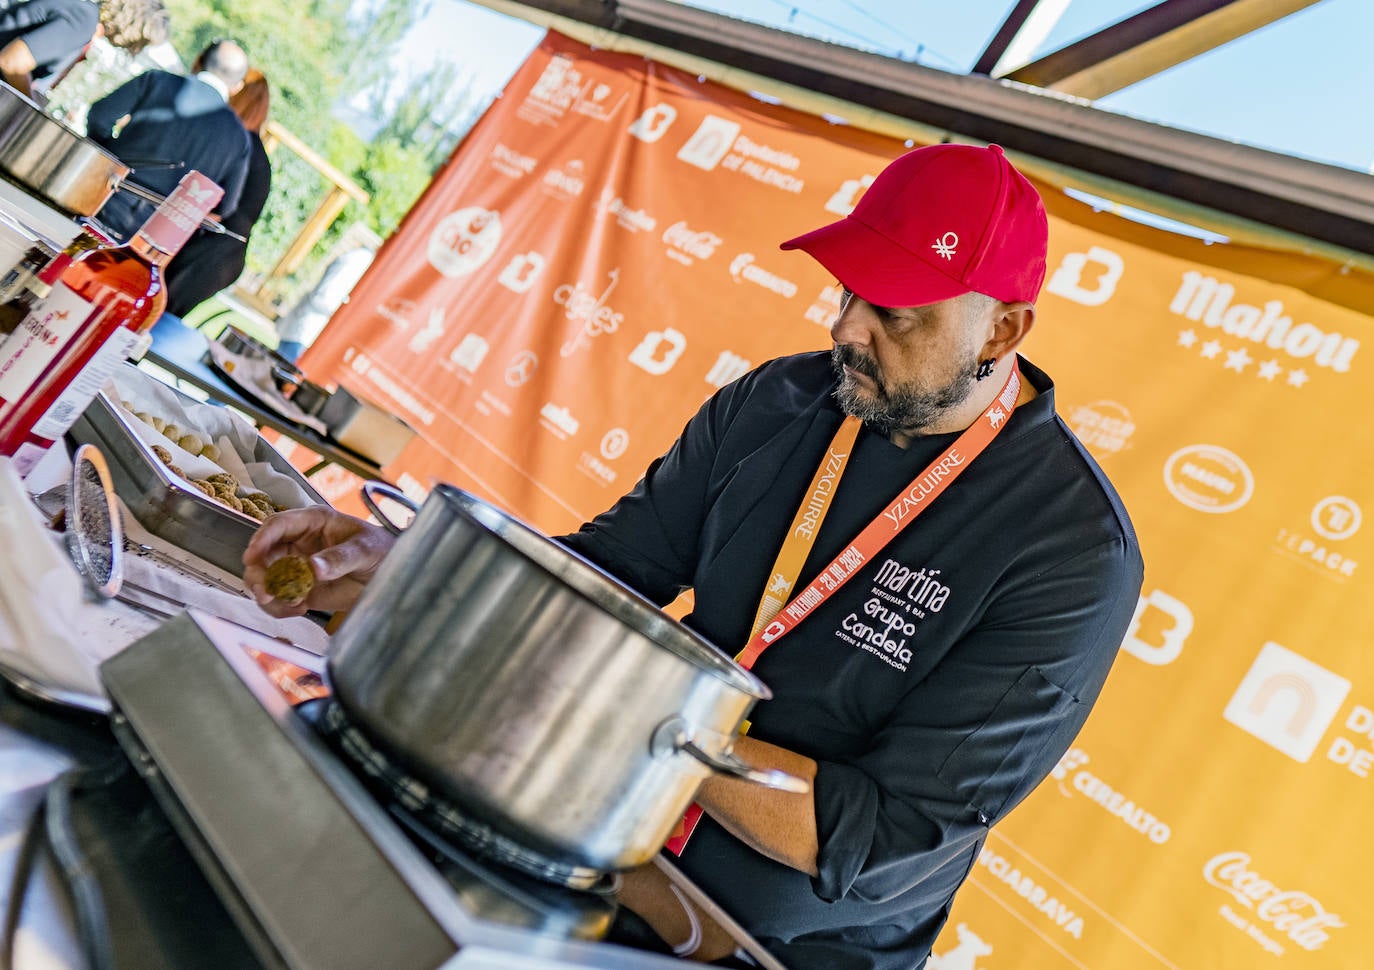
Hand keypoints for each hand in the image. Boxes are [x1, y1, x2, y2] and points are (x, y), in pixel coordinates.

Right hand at [242, 507, 394, 616]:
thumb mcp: (365, 550)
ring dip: (266, 593)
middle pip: (263, 554)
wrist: (392, 576)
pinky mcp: (300, 589)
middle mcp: (299, 542)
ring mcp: (297, 567)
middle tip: (265, 592)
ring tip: (287, 604)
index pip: (278, 525)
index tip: (252, 557)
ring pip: (265, 578)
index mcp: (313, 522)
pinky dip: (280, 607)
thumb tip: (313, 568)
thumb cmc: (381, 550)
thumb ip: (340, 558)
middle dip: (258, 574)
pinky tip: (298, 609)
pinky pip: (278, 598)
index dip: (261, 539)